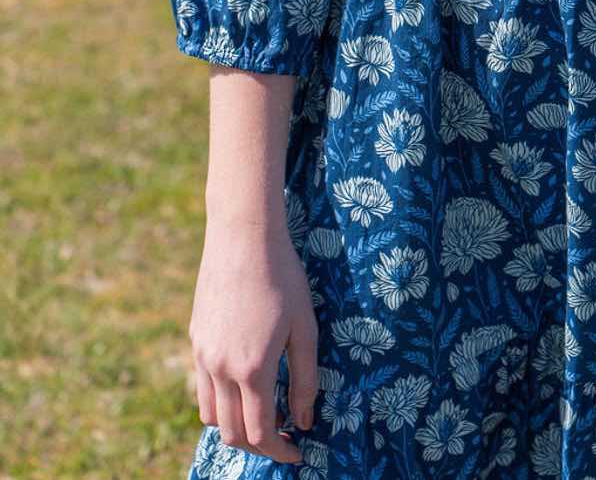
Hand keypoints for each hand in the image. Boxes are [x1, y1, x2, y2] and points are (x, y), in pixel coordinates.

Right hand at [188, 219, 318, 465]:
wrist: (243, 236)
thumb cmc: (282, 277)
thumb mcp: (304, 327)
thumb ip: (305, 378)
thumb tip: (305, 420)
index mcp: (252, 369)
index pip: (261, 432)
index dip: (280, 450)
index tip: (297, 452)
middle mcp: (221, 369)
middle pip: (233, 432)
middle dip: (259, 444)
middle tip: (284, 437)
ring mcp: (203, 355)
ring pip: (211, 415)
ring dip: (235, 426)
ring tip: (263, 414)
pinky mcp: (195, 340)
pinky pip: (203, 387)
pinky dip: (220, 401)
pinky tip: (244, 385)